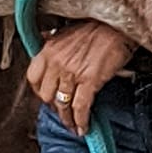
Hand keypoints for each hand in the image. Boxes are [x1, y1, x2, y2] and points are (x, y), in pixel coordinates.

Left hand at [26, 21, 135, 135]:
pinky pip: (81, 107)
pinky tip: (83, 127)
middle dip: (53, 107)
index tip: (46, 97)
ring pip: (63, 104)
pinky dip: (81, 120)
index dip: (39, 91)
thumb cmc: (96, 26)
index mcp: (49, 50)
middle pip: (46, 95)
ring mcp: (72, 72)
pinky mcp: (90, 80)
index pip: (33, 78)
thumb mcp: (67, 30)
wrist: (118, 25)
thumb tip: (45, 41)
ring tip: (72, 124)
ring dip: (67, 119)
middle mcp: (57, 62)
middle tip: (62, 111)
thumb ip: (53, 40)